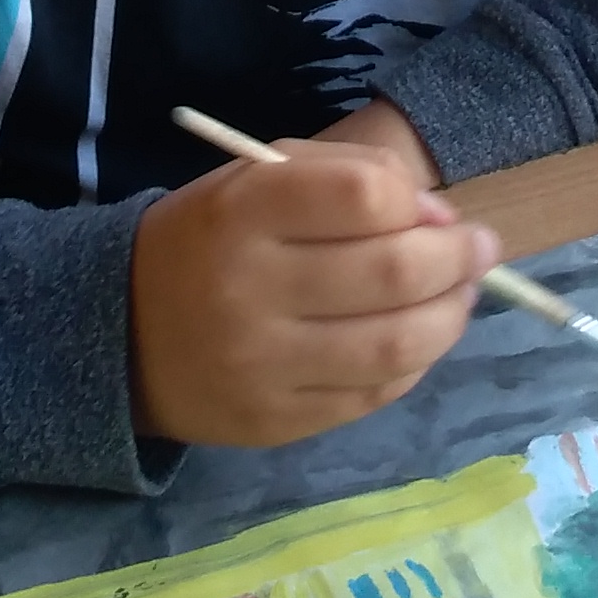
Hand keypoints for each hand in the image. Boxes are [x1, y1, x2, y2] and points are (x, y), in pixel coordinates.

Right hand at [129, 120, 498, 448]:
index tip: (437, 209)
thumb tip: (441, 220)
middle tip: (478, 250)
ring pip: (395, 344)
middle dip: (456, 258)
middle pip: (392, 272)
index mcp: (240, 211)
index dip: (418, 200)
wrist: (120, 335)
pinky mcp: (277, 420)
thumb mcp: (255, 180)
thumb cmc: (210, 241)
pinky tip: (412, 340)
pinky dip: (414, 362)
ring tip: (458, 296)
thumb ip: (349, 177)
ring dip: (450, 316)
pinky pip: (374, 393)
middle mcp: (247, 288)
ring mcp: (262, 364)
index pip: (362, 196)